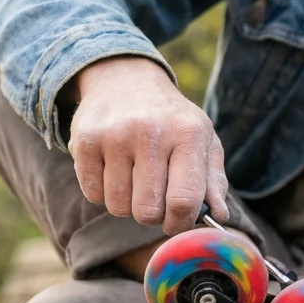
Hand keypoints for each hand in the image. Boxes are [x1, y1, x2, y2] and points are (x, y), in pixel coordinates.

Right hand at [66, 56, 228, 234]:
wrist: (124, 79)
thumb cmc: (170, 119)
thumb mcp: (202, 139)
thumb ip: (213, 180)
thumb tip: (219, 216)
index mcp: (188, 133)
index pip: (183, 201)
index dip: (179, 223)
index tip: (176, 222)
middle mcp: (150, 132)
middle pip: (147, 211)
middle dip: (152, 214)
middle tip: (153, 197)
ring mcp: (114, 136)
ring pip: (118, 207)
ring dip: (126, 204)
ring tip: (133, 179)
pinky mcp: (84, 141)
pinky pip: (93, 195)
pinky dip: (103, 192)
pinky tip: (112, 169)